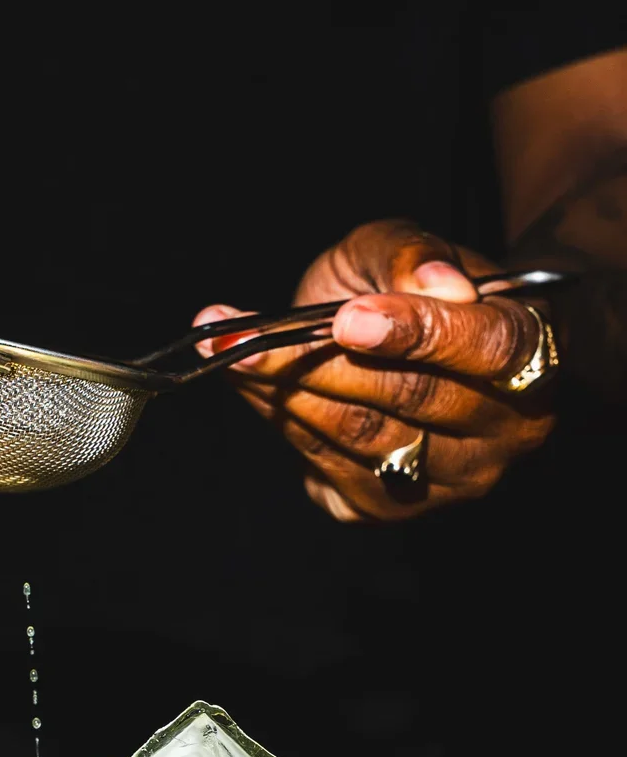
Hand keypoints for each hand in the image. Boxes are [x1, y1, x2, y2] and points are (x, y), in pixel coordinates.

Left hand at [193, 219, 556, 521]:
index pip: (487, 349)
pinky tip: (249, 384)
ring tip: (225, 350)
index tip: (346, 319)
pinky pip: (327, 466)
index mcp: (532, 354)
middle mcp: (504, 432)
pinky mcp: (389, 508)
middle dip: (316, 364)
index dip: (415, 333)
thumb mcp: (403, 248)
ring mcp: (449, 482)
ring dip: (282, 392)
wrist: (405, 347)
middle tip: (238, 337)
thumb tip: (434, 283)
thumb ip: (411, 255)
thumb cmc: (411, 290)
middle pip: (410, 401)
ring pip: (362, 438)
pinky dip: (281, 420)